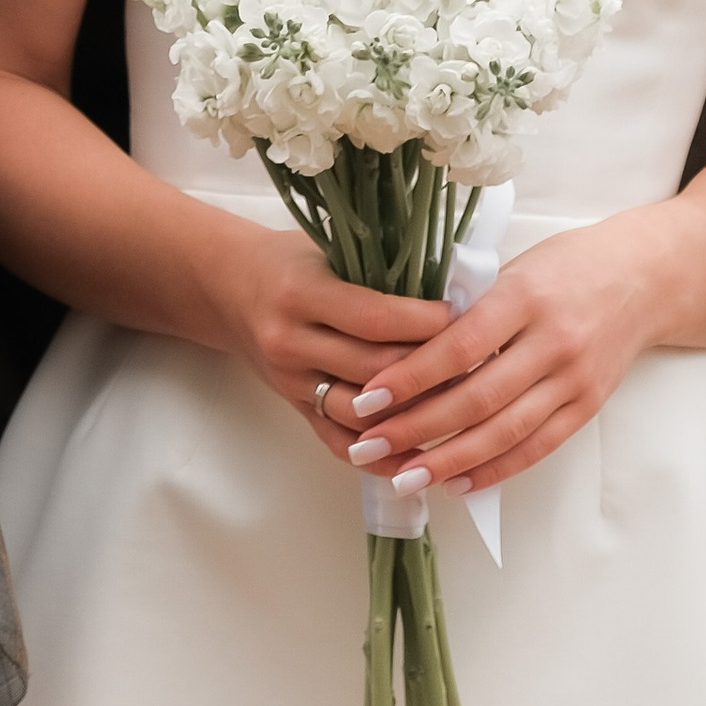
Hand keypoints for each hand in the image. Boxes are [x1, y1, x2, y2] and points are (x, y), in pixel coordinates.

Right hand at [192, 217, 452, 438]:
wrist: (226, 288)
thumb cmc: (288, 261)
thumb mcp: (326, 250)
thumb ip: (378, 272)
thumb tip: (454, 290)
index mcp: (301, 293)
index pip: (375, 318)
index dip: (426, 323)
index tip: (469, 317)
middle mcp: (291, 342)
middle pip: (374, 370)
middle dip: (431, 370)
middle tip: (479, 363)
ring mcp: (291, 383)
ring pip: (361, 414)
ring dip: (412, 415)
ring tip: (459, 406)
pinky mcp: (295, 409)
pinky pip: (339, 442)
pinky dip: (381, 455)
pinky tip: (419, 454)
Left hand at [333, 216, 666, 494]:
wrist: (646, 278)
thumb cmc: (566, 266)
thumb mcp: (514, 269)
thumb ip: (470, 310)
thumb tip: (405, 353)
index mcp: (523, 296)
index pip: (457, 347)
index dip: (409, 378)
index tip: (366, 399)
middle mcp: (552, 341)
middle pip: (475, 398)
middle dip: (416, 428)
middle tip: (368, 448)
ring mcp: (574, 378)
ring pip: (504, 431)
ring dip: (448, 460)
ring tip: (404, 478)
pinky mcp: (588, 406)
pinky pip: (536, 446)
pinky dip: (494, 469)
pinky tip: (456, 482)